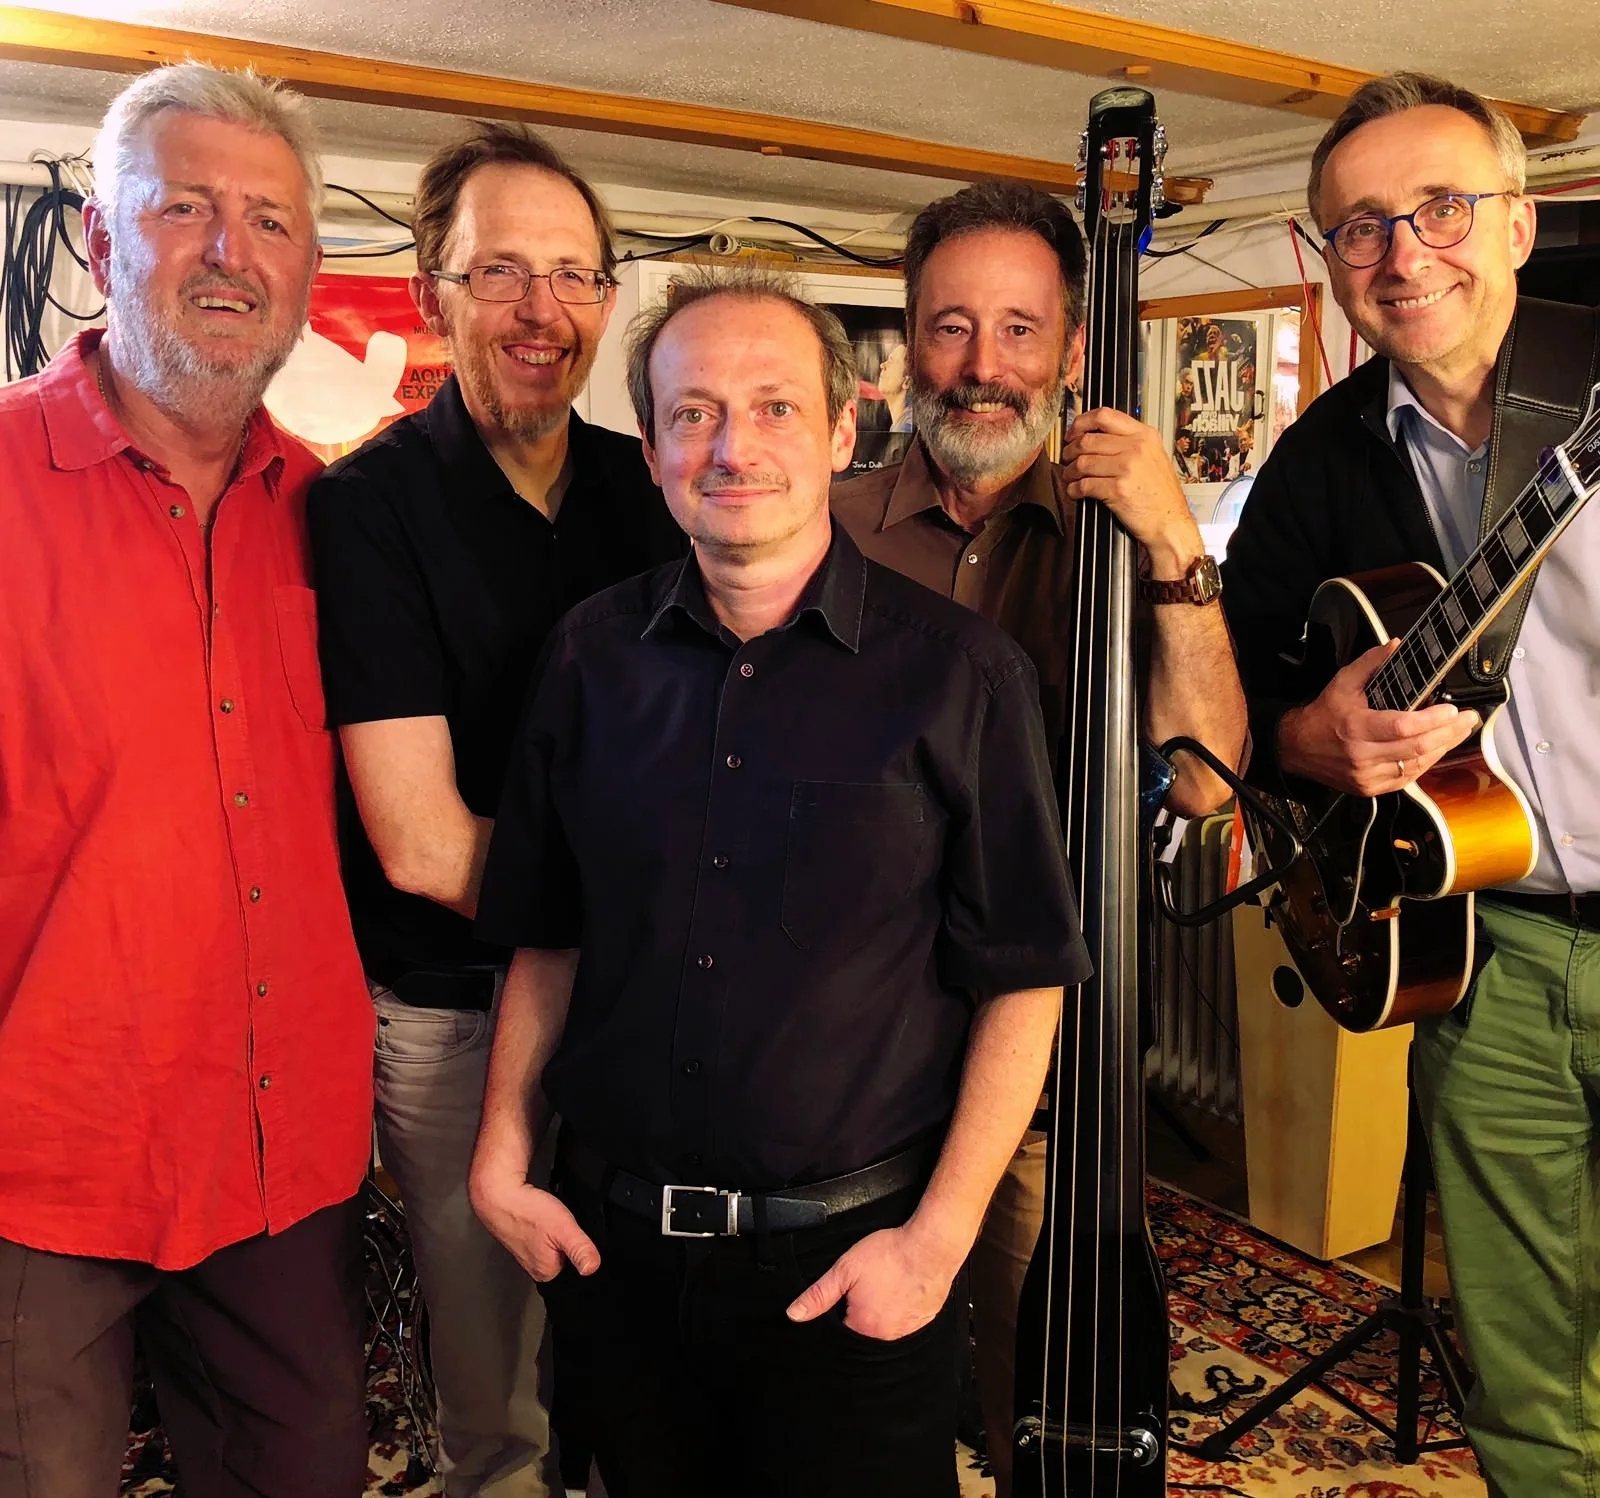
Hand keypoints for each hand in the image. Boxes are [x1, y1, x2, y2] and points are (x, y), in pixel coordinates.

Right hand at [468, 1166, 599, 1281]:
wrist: (499, 1194)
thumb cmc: (527, 1212)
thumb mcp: (564, 1229)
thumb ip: (580, 1250)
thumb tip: (592, 1269)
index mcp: (546, 1271)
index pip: (576, 1268)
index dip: (580, 1247)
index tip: (572, 1233)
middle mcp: (535, 1266)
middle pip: (564, 1254)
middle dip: (566, 1237)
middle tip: (558, 1223)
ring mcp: (527, 1251)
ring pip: (552, 1242)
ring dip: (555, 1228)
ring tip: (549, 1217)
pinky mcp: (522, 1237)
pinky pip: (541, 1232)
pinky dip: (544, 1222)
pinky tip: (542, 1214)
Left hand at [785, 1224, 957, 1339]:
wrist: (931, 1246)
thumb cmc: (891, 1254)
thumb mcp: (845, 1269)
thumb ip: (819, 1294)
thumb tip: (794, 1314)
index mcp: (862, 1327)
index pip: (841, 1333)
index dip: (839, 1314)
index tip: (846, 1296)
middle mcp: (885, 1336)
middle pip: (863, 1332)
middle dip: (860, 1313)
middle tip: (868, 1288)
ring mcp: (907, 1331)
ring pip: (885, 1328)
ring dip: (881, 1313)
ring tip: (884, 1288)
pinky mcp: (923, 1322)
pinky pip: (905, 1324)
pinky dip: (900, 1311)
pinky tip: (900, 1292)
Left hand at [1061, 407, 1201, 574]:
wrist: (1170, 522)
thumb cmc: (1161, 494)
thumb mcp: (1153, 457)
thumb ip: (1129, 442)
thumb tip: (1095, 436)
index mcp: (1144, 435)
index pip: (1104, 415)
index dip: (1081, 423)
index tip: (1073, 433)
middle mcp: (1136, 448)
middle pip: (1088, 440)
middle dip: (1070, 451)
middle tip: (1067, 459)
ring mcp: (1127, 468)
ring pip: (1082, 463)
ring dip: (1070, 472)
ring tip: (1070, 477)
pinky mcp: (1117, 490)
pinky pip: (1083, 485)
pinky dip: (1073, 489)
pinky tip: (1075, 492)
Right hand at [1278, 640, 1481, 795]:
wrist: (1297, 748)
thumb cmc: (1322, 715)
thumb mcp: (1342, 683)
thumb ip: (1370, 663)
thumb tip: (1396, 645)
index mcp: (1355, 728)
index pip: (1403, 726)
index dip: (1432, 720)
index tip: (1452, 710)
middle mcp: (1362, 755)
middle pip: (1417, 748)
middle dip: (1449, 733)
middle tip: (1468, 719)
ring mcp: (1367, 775)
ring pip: (1416, 765)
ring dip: (1443, 748)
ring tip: (1460, 732)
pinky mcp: (1370, 788)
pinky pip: (1407, 778)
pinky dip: (1426, 763)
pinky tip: (1437, 749)